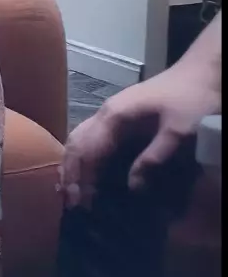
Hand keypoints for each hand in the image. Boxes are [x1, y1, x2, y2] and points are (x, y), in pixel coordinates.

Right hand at [60, 63, 220, 207]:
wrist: (204, 73)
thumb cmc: (192, 99)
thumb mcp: (179, 132)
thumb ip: (154, 158)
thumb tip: (132, 187)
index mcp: (114, 116)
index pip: (86, 151)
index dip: (82, 178)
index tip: (81, 203)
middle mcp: (105, 113)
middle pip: (76, 144)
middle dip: (71, 173)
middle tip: (73, 202)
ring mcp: (111, 112)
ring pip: (80, 139)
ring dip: (74, 164)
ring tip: (74, 190)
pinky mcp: (120, 116)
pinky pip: (93, 137)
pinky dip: (85, 156)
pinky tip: (89, 170)